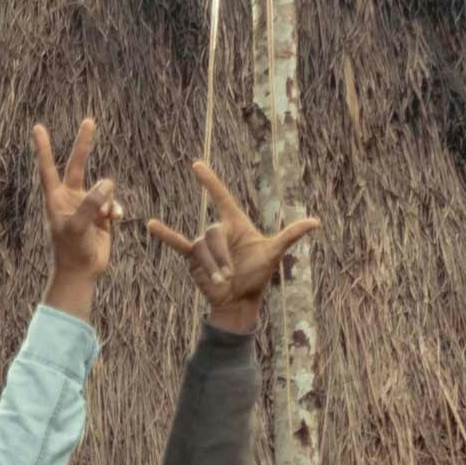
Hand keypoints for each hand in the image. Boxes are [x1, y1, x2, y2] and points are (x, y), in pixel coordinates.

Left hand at [35, 116, 121, 311]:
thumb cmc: (71, 250)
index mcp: (56, 198)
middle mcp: (70, 197)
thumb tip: (107, 182)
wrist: (82, 271)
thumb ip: (91, 204)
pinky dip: (116, 209)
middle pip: (77, 164)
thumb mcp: (77, 227)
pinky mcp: (101, 214)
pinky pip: (113, 202)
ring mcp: (87, 204)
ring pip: (103, 187)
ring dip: (108, 199)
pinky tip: (115, 219)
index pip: (48, 168)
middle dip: (84, 144)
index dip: (43, 148)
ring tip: (105, 216)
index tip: (37, 127)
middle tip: (89, 120)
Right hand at [138, 155, 321, 334]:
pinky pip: (177, 244)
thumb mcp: (273, 253)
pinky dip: (165, 235)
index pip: (221, 197)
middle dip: (221, 257)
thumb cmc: (258, 275)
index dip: (210, 181)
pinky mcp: (193, 258)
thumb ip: (290, 235)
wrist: (239, 300)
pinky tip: (150, 224)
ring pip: (201, 249)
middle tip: (230, 276)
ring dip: (212, 267)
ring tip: (222, 282)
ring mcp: (204, 244)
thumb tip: (315, 221)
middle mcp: (218, 230)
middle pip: (213, 234)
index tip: (196, 165)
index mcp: (236, 223)